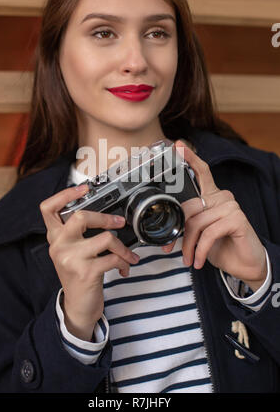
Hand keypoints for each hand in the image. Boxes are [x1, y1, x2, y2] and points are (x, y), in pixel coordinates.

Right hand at [40, 184, 139, 339]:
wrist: (78, 307)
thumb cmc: (78, 275)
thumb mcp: (71, 253)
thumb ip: (77, 234)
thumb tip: (101, 213)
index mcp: (55, 238)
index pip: (48, 209)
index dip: (65, 194)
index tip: (83, 188)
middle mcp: (59, 246)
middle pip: (82, 217)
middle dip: (106, 218)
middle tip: (120, 222)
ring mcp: (71, 259)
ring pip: (106, 238)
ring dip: (123, 248)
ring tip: (128, 255)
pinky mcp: (86, 272)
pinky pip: (114, 258)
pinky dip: (125, 262)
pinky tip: (125, 268)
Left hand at [163, 140, 266, 291]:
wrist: (244, 265)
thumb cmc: (221, 247)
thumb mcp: (199, 234)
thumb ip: (188, 223)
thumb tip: (168, 227)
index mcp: (212, 197)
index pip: (201, 172)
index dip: (189, 158)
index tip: (178, 146)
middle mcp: (222, 197)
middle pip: (189, 207)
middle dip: (177, 231)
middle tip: (170, 248)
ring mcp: (230, 206)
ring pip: (196, 222)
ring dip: (188, 245)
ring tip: (188, 258)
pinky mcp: (237, 219)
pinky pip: (209, 232)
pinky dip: (200, 250)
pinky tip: (199, 260)